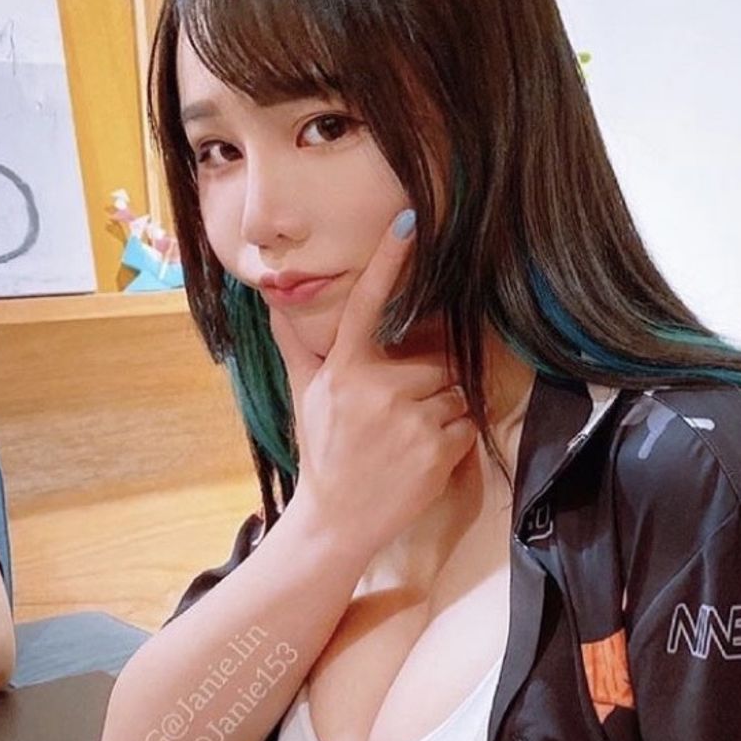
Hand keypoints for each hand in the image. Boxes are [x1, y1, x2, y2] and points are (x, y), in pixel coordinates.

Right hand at [268, 210, 475, 559]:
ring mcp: (409, 418)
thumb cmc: (323, 451)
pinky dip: (456, 438)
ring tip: (409, 438)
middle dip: (425, 384)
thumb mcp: (304, 394)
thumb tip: (273, 298)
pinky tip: (425, 455)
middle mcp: (376, 387)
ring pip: (454, 391)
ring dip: (442, 412)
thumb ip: (295, 343)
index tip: (410, 220)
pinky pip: (467, 423)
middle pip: (432, 361)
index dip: (389, 261)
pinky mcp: (436, 448)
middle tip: (396, 417)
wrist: (337, 519)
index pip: (366, 304)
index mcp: (345, 368)